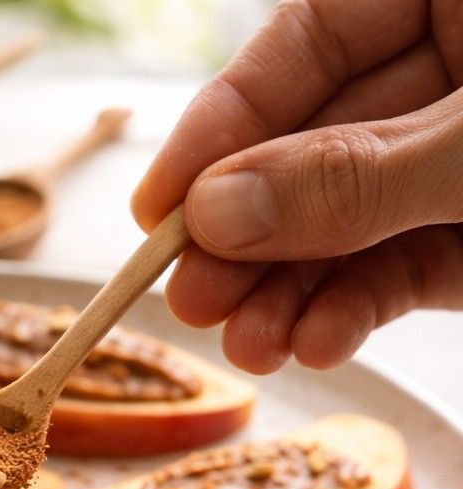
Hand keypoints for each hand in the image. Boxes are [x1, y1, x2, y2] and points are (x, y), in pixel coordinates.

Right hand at [133, 0, 462, 373]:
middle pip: (313, 148)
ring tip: (249, 348)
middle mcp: (451, 69)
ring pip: (349, 221)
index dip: (220, 127)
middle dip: (250, 237)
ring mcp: (458, 158)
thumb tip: (215, 212)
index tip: (155, 208)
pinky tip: (314, 343)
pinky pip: (402, 267)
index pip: (306, 42)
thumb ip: (355, 175)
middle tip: (191, 300)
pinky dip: (355, 311)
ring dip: (290, 294)